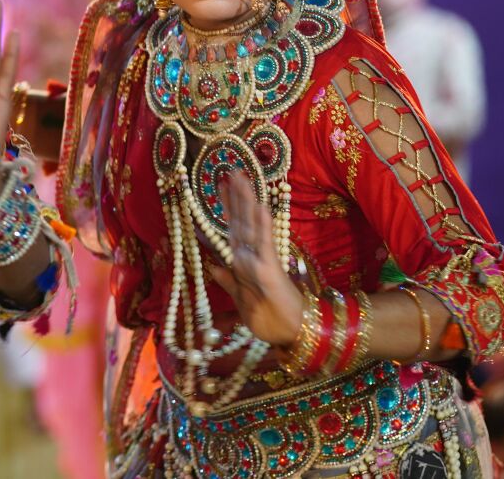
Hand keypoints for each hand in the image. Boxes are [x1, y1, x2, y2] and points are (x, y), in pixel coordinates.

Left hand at [208, 172, 305, 346]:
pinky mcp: (269, 269)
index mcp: (242, 261)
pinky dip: (262, 227)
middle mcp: (250, 256)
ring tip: (241, 178)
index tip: (219, 185)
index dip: (226, 207)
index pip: (231, 228)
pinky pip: (264, 245)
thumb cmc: (268, 317)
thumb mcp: (241, 298)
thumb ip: (228, 281)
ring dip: (246, 201)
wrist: (291, 334)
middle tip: (231, 171)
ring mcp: (259, 260)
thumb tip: (212, 265)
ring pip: (250, 225)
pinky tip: (261, 208)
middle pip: (240, 220)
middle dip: (235, 196)